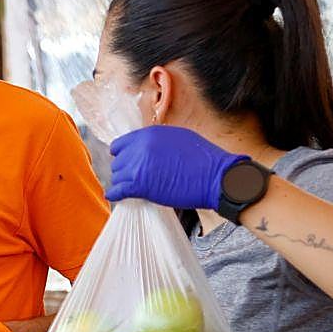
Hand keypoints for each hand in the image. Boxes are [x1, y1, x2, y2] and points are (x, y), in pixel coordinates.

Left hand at [106, 127, 245, 210]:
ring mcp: (138, 166)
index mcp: (149, 134)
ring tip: (132, 189)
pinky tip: (117, 197)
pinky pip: (117, 191)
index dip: (123, 155)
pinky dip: (116, 195)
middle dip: (125, 171)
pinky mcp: (140, 185)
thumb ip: (156, 143)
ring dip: (123, 183)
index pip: (121, 144)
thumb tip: (145, 150)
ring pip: (117, 177)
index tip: (126, 163)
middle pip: (119, 162)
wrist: (216, 177)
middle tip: (134, 179)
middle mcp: (140, 147)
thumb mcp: (178, 138)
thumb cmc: (204, 160)